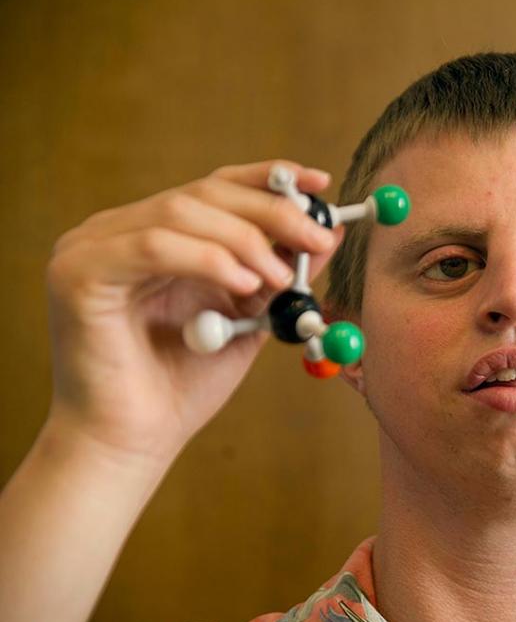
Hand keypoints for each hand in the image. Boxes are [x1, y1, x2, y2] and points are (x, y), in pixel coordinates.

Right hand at [45, 160, 341, 463]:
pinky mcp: (79, 272)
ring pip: (180, 212)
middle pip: (204, 194)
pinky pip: (152, 246)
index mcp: (158, 235)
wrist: (134, 442)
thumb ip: (280, 272)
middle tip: (315, 237)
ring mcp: (92, 246)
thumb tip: (330, 231)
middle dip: (270, 211)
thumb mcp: (250, 317)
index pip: (217, 188)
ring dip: (243, 239)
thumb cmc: (184, 385)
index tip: (320, 182)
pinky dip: (206, 259)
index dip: (270, 179)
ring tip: (279, 277)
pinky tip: (242, 284)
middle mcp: (120, 230)